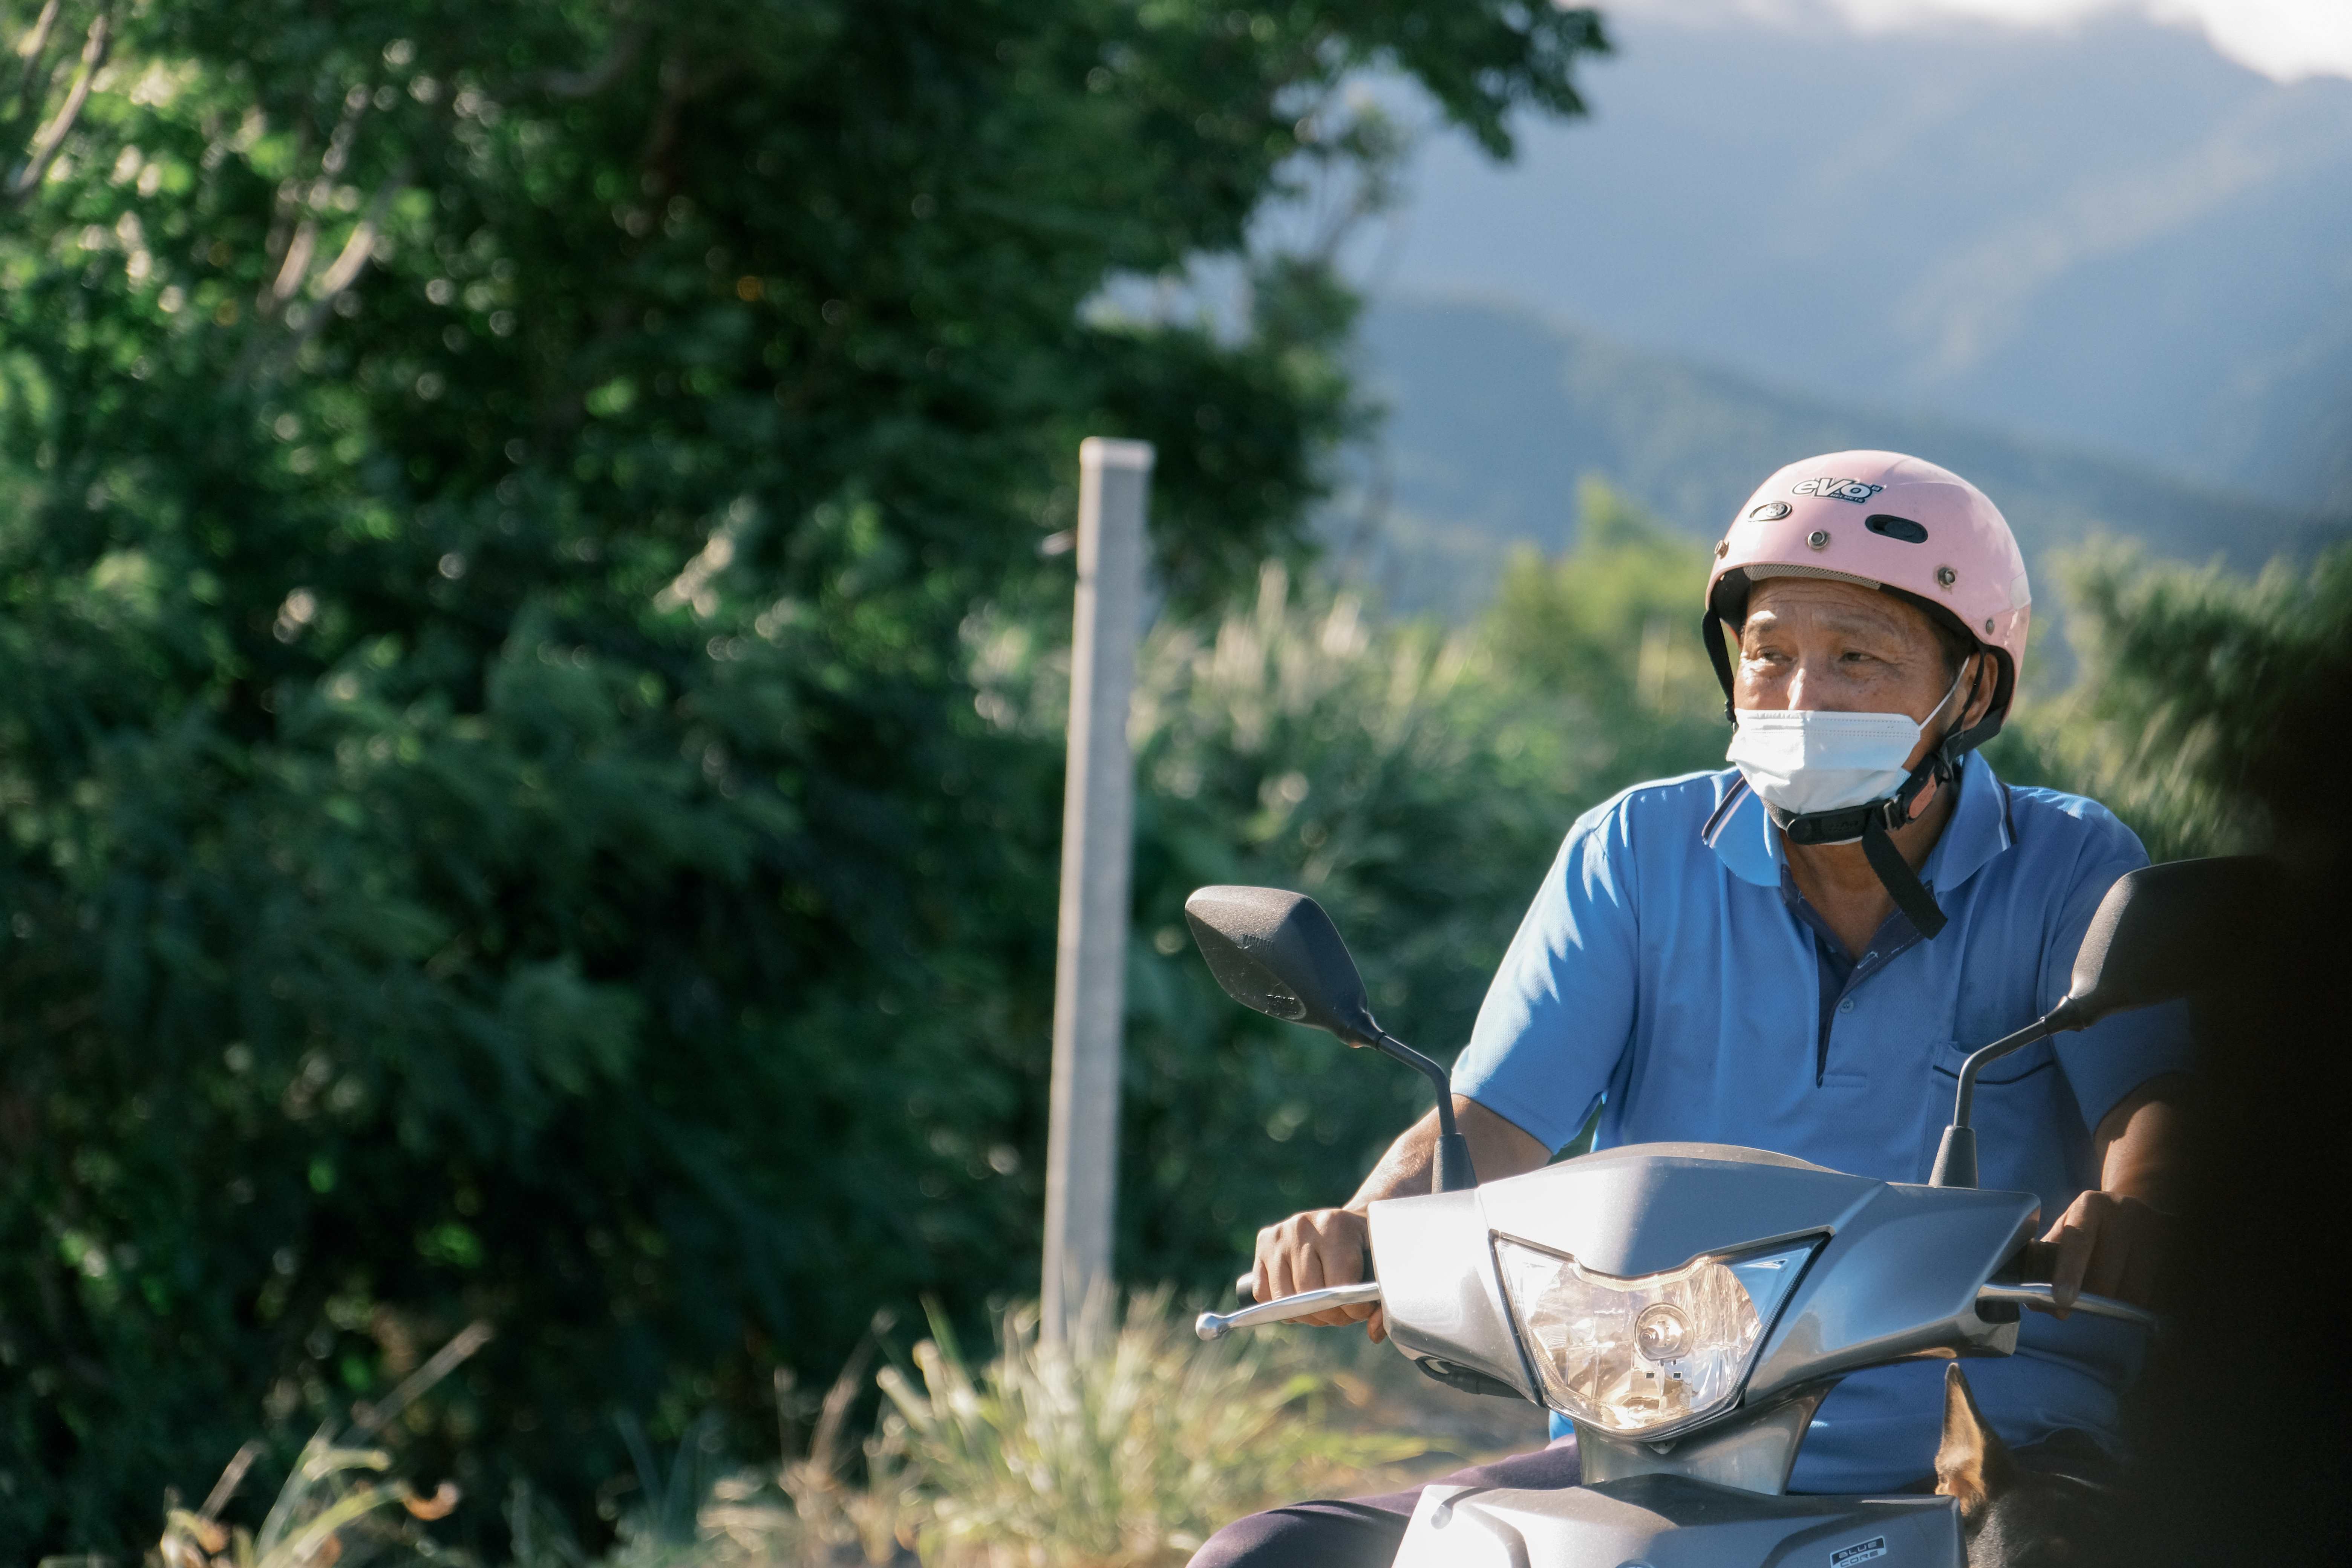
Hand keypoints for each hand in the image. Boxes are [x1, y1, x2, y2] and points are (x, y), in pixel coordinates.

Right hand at [1252, 1207, 1386, 1341]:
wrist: (1342, 1222)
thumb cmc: (1363, 1248)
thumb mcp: (1380, 1266)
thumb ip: (1382, 1301)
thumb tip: (1373, 1333)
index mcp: (1334, 1225)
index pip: (1338, 1286)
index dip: (1352, 1310)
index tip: (1362, 1311)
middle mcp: (1302, 1226)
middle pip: (1309, 1295)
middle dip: (1331, 1315)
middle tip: (1344, 1313)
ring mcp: (1278, 1234)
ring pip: (1284, 1299)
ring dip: (1307, 1315)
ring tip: (1324, 1307)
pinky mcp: (1263, 1242)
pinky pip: (1263, 1292)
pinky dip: (1282, 1306)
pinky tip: (1302, 1299)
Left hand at [2038, 1189, 2168, 1315]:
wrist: (2131, 1210)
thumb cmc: (2093, 1227)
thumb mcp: (2067, 1231)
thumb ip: (2049, 1261)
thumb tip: (2035, 1302)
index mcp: (2091, 1205)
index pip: (2079, 1240)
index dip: (2069, 1272)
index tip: (2062, 1300)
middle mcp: (2125, 1210)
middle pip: (2109, 1271)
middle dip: (2095, 1298)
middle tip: (2087, 1308)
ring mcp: (2154, 1226)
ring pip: (2137, 1287)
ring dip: (2122, 1304)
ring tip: (2113, 1301)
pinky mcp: (2173, 1243)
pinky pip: (2159, 1288)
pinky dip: (2145, 1301)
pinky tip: (2137, 1297)